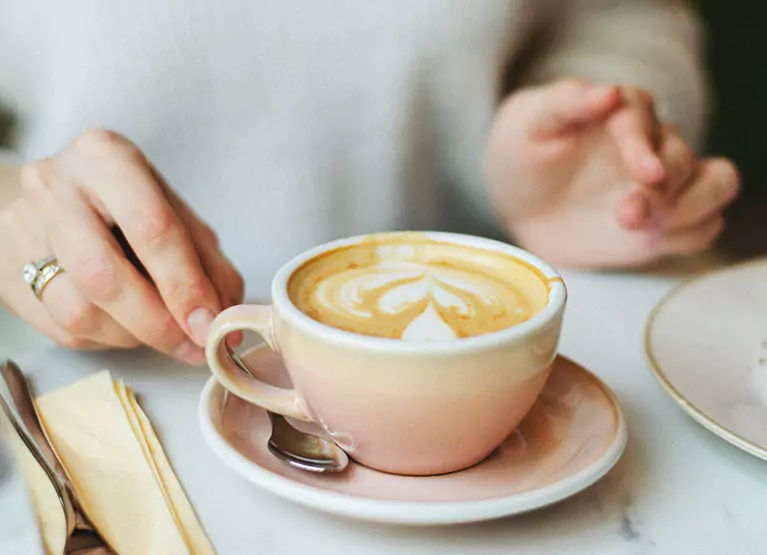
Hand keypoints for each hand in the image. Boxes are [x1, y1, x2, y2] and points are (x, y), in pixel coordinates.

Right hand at [0, 129, 243, 363]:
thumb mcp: (172, 210)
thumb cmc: (121, 202)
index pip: (152, 229)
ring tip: (161, 331)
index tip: (210, 325)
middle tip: (193, 346)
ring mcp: (24, 232)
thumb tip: (227, 315)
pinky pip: (64, 328)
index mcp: (106, 159)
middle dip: (159, 324)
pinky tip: (126, 325)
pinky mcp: (8, 275)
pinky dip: (108, 338)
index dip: (185, 286)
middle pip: (106, 276)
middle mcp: (56, 189)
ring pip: (81, 311)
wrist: (44, 198)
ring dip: (134, 336)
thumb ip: (206, 259)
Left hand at [483, 79, 739, 267]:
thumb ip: (563, 103)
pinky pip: (704, 225)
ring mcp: (664, 182)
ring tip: (647, 230)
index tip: (646, 175)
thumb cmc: (522, 154)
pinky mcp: (666, 219)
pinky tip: (655, 241)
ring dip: (692, 208)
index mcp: (620, 112)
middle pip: (683, 159)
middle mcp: (652, 143)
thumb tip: (608, 92)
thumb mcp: (526, 123)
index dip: (646, 148)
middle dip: (663, 190)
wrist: (521, 205)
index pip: (645, 121)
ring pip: (716, 184)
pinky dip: (690, 233)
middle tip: (626, 215)